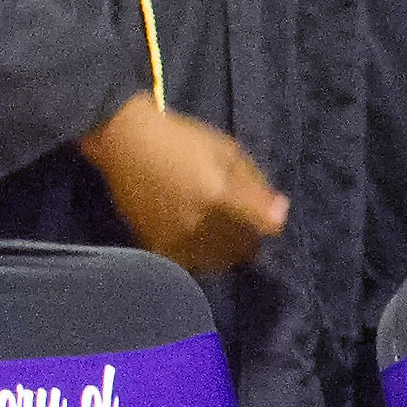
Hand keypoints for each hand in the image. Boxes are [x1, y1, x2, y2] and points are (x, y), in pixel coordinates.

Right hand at [84, 96, 288, 277]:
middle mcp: (200, 223)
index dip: (270, 222)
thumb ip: (255, 183)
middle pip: (244, 250)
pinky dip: (199, 258)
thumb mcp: (227, 150)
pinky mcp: (155, 246)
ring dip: (226, 251)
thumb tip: (279, 213)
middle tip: (241, 222)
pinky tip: (195, 240)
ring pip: (219, 262)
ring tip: (217, 230)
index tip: (268, 215)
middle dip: (249, 238)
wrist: (126, 144)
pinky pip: (189, 265)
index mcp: (220, 195)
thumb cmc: (182, 141)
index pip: (264, 226)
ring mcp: (176, 238)